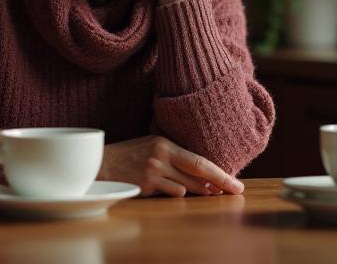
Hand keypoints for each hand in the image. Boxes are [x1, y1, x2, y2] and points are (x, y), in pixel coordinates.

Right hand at [98, 135, 244, 196]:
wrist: (100, 163)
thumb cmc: (129, 156)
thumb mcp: (151, 148)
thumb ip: (174, 156)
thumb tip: (202, 174)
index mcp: (165, 143)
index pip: (199, 159)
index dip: (219, 171)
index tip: (234, 181)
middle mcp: (161, 155)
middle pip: (198, 172)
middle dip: (219, 182)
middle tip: (236, 190)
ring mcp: (153, 171)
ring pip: (187, 186)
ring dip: (199, 191)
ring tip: (209, 193)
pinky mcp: (145, 184)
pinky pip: (171, 193)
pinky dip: (176, 193)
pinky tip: (171, 190)